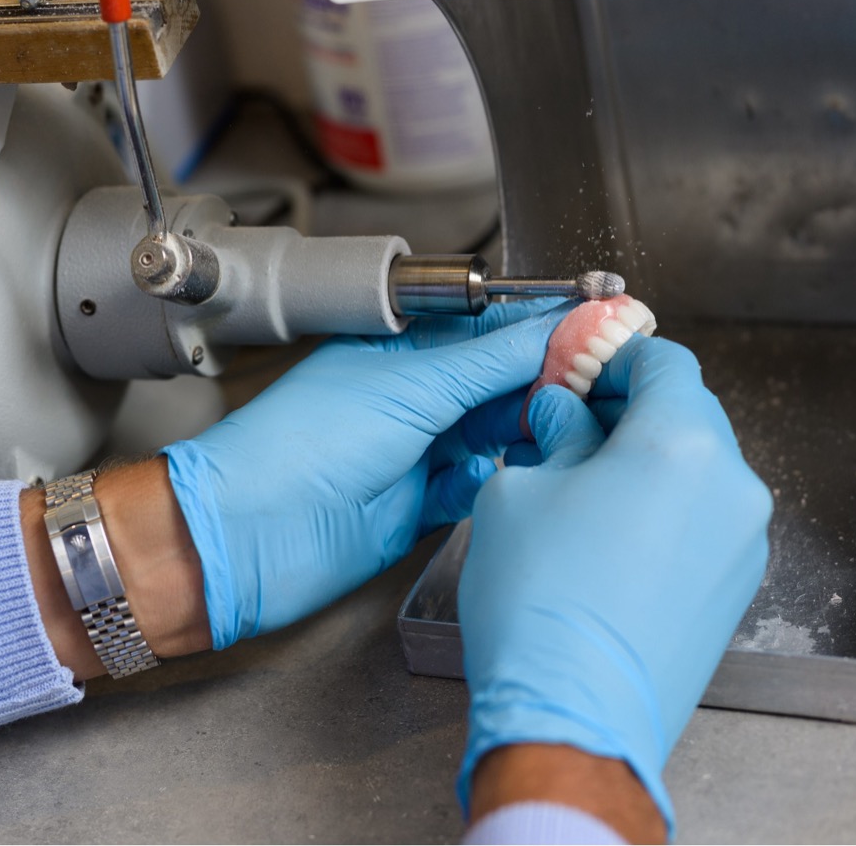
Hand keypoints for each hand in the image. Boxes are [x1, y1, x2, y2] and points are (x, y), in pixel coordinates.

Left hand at [163, 298, 569, 649]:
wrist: (252, 535)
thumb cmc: (299, 445)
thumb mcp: (410, 385)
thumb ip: (489, 360)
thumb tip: (556, 328)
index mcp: (399, 346)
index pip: (488, 325)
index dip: (544, 323)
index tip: (603, 322)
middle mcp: (410, 393)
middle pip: (500, 377)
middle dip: (549, 376)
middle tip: (603, 376)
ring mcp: (416, 448)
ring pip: (496, 429)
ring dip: (529, 427)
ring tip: (562, 423)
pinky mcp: (420, 503)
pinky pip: (478, 483)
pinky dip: (494, 478)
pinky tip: (504, 471)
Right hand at [458, 335, 771, 835]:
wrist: (573, 716)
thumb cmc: (540, 603)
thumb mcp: (520, 492)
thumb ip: (553, 437)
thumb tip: (563, 418)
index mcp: (681, 442)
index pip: (664, 362)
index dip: (613, 357)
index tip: (576, 369)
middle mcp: (730, 486)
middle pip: (687, 414)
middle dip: (625, 412)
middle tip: (565, 424)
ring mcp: (740, 544)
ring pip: (696, 473)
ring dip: (643, 464)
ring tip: (576, 488)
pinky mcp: (733, 592)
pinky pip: (701, 524)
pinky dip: (661, 512)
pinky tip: (603, 538)